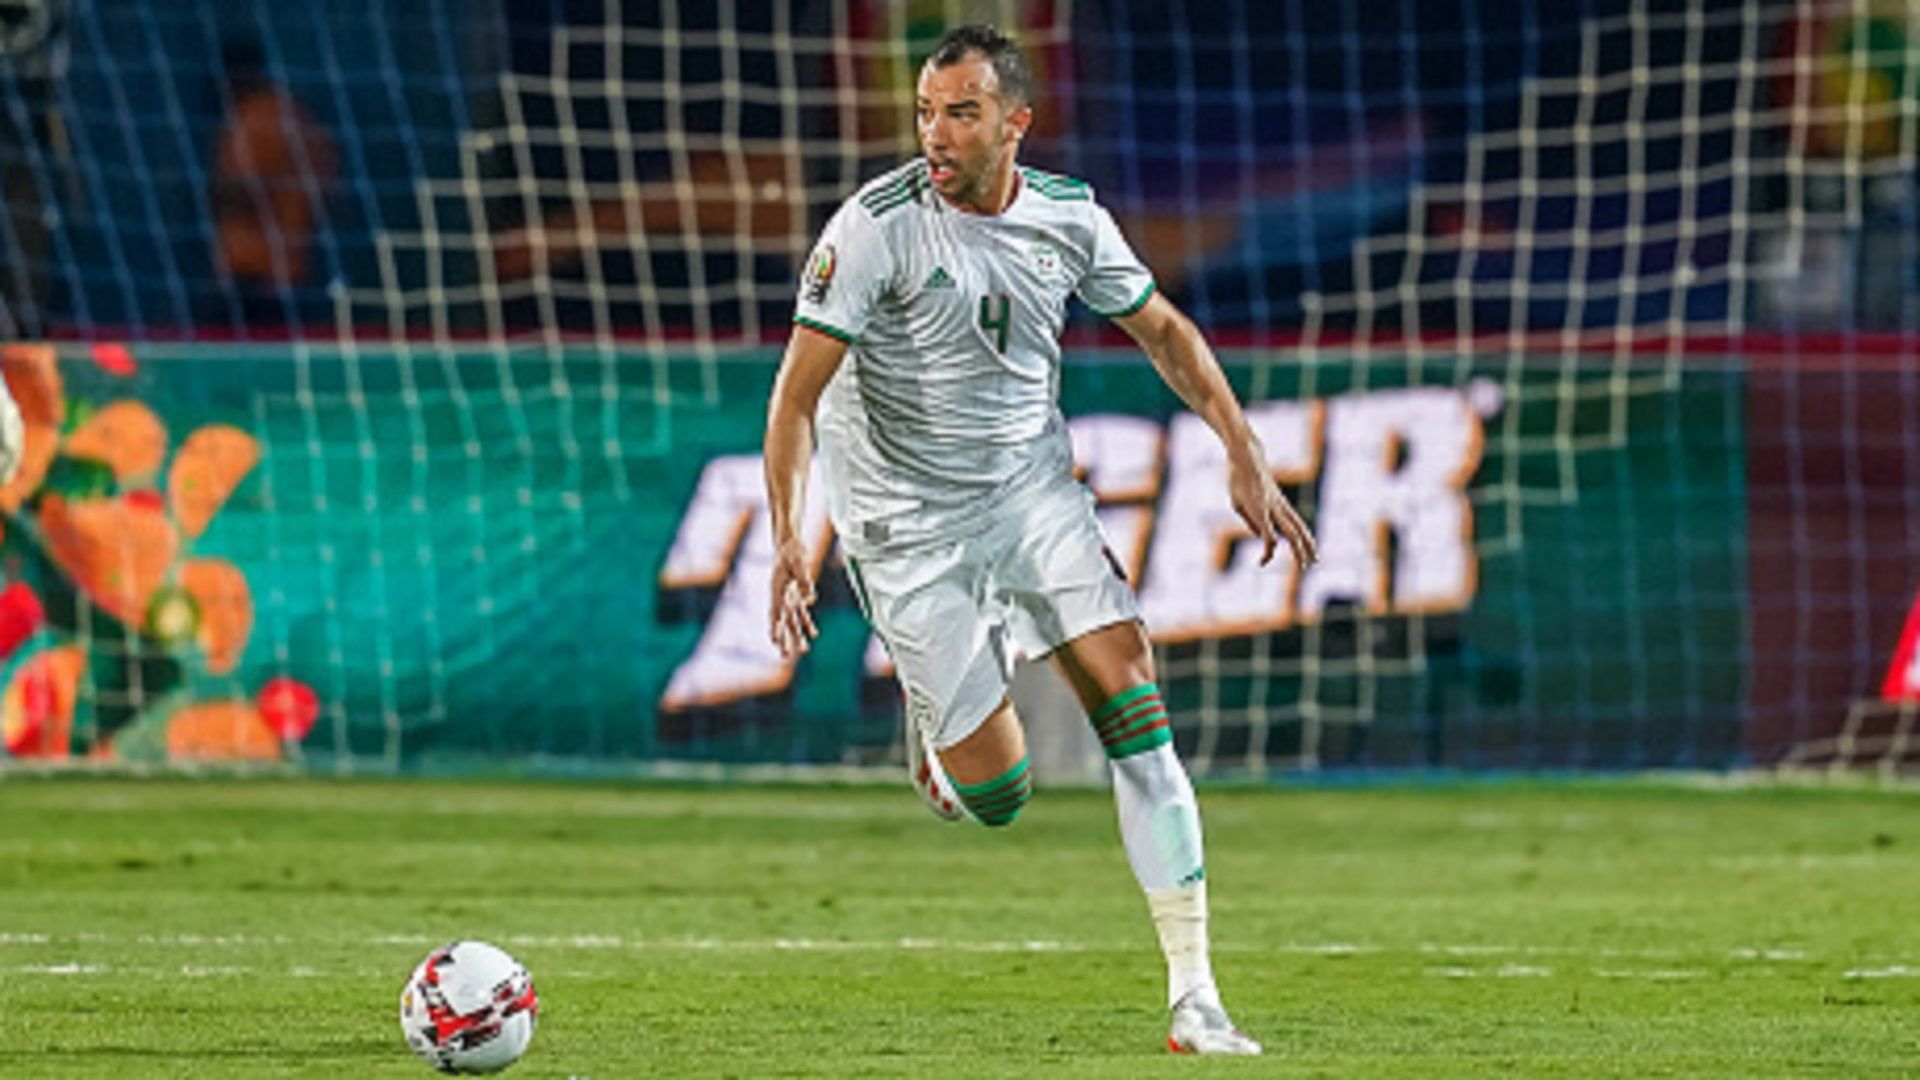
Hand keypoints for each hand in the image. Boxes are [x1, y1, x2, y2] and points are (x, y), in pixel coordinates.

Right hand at [769, 536, 818, 659]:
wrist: (788, 542)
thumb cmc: (791, 551)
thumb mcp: (799, 563)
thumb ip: (804, 581)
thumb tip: (810, 599)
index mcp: (776, 588)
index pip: (775, 610)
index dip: (775, 625)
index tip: (775, 639)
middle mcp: (780, 596)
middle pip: (782, 620)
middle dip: (784, 638)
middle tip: (785, 655)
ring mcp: (788, 596)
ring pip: (792, 620)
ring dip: (797, 634)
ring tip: (803, 650)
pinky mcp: (796, 594)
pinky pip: (801, 612)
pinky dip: (807, 622)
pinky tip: (814, 634)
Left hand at [1227, 449, 1317, 568]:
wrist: (1248, 457)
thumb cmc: (1237, 480)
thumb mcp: (1236, 503)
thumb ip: (1249, 521)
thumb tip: (1261, 535)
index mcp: (1259, 509)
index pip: (1268, 534)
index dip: (1268, 550)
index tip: (1262, 562)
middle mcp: (1273, 507)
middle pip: (1291, 532)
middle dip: (1298, 551)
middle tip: (1303, 568)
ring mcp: (1281, 503)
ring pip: (1299, 527)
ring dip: (1307, 544)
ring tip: (1314, 561)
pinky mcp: (1283, 501)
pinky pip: (1296, 520)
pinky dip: (1303, 533)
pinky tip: (1307, 544)